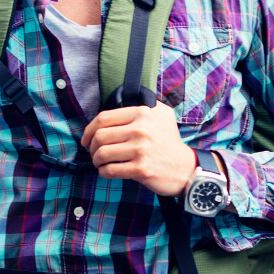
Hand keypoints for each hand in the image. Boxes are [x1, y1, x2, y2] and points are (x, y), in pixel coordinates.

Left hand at [80, 103, 196, 196]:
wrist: (187, 168)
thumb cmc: (169, 141)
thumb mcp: (162, 114)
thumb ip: (143, 104)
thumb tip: (119, 100)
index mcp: (142, 114)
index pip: (103, 118)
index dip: (89, 129)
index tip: (87, 138)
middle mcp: (141, 130)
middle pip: (100, 136)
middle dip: (91, 146)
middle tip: (93, 152)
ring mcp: (141, 150)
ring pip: (102, 153)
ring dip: (96, 160)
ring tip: (99, 162)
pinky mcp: (141, 169)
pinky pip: (110, 170)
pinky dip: (103, 172)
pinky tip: (106, 171)